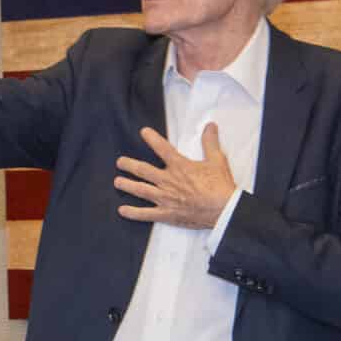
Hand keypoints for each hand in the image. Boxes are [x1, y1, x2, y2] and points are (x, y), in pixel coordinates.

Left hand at [114, 124, 237, 228]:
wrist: (223, 209)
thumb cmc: (220, 186)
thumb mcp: (217, 160)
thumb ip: (210, 142)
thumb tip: (210, 126)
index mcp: (179, 166)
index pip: (162, 148)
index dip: (151, 138)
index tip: (143, 132)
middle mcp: (168, 181)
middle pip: (143, 170)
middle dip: (129, 165)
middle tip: (120, 162)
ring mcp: (165, 198)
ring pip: (140, 190)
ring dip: (127, 185)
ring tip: (117, 182)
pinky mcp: (167, 214)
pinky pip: (146, 214)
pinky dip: (133, 213)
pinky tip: (122, 210)